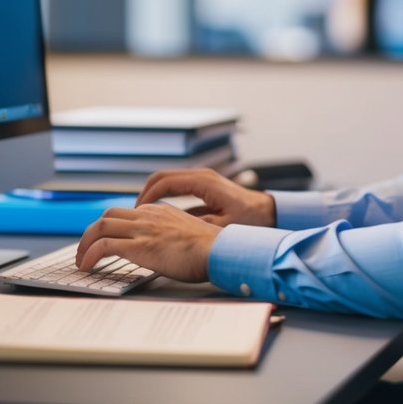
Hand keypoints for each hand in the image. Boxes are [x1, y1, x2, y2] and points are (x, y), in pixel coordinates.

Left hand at [75, 203, 219, 282]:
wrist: (219, 251)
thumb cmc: (210, 249)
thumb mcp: (188, 234)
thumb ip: (172, 235)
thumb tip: (165, 248)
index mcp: (160, 211)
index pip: (126, 214)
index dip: (111, 227)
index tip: (105, 241)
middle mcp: (148, 216)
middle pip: (108, 216)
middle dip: (91, 232)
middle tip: (86, 249)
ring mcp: (143, 229)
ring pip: (101, 226)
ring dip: (85, 243)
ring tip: (81, 260)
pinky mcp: (139, 246)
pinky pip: (103, 246)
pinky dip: (90, 255)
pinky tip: (87, 267)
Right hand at [136, 168, 275, 227]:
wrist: (268, 212)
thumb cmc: (249, 221)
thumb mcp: (222, 227)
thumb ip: (198, 225)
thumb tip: (173, 227)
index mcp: (203, 183)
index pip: (165, 182)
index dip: (147, 196)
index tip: (136, 212)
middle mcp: (201, 176)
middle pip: (161, 177)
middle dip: (145, 193)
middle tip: (134, 213)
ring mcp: (202, 179)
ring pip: (168, 180)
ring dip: (153, 194)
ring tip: (142, 214)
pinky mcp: (204, 186)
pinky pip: (177, 186)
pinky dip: (164, 196)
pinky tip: (160, 213)